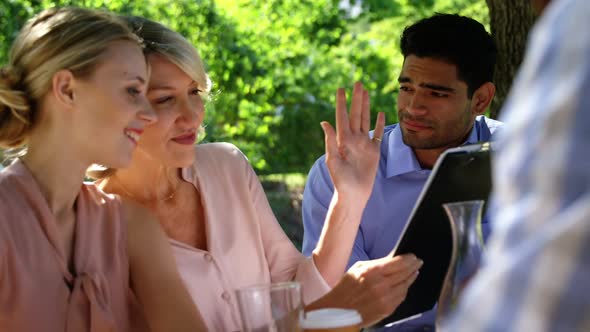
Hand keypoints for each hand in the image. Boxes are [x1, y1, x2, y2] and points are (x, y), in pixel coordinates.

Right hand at [306, 254, 421, 326]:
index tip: (413, 256)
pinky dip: (405, 290)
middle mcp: (381, 285)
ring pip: (405, 285)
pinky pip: (401, 297)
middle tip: (418, 262)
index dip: (409, 259)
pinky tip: (405, 285)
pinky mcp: (387, 309)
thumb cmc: (346, 288)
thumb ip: (376, 264)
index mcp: (372, 271)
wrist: (339, 310)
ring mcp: (386, 298)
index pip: (399, 263)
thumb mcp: (358, 268)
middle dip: (414, 266)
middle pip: (405, 273)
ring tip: (414, 272)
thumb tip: (392, 261)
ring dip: (411, 277)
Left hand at [321, 81, 384, 201]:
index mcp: (342, 140)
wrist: (353, 194)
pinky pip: (377, 134)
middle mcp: (353, 139)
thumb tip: (324, 123)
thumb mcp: (332, 160)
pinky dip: (379, 124)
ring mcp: (364, 144)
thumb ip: (330, 141)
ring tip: (366, 92)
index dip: (342, 103)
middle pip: (356, 114)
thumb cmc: (340, 180)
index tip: (341, 89)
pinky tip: (380, 113)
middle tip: (357, 83)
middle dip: (356, 99)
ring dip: (366, 106)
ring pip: (366, 120)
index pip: (342, 117)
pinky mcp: (374, 151)